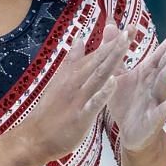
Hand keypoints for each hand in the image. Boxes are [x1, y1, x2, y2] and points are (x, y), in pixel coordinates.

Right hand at [12, 22, 130, 162]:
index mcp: (72, 74)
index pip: (95, 55)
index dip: (111, 42)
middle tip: (130, 30)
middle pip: (98, 62)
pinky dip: (103, 91)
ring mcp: (77, 98)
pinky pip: (93, 102)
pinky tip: (114, 81)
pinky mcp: (80, 116)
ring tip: (125, 45)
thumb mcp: (59, 81)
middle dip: (115, 46)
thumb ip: (71, 60)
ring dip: (112, 60)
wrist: (34, 137)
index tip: (127, 28)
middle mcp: (74, 82)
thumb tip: (79, 38)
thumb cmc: (49, 111)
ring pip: (98, 76)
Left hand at [110, 23, 165, 151]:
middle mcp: (155, 83)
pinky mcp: (153, 117)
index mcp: (147, 73)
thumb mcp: (117, 74)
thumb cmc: (126, 102)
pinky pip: (163, 109)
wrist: (129, 133)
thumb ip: (116, 51)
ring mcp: (156, 99)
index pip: (162, 53)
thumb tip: (110, 25)